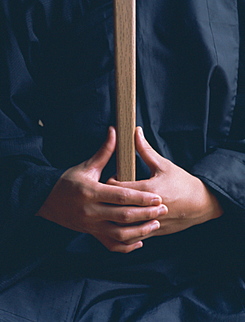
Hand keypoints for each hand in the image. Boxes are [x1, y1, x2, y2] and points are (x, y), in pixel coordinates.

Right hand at [36, 127, 165, 252]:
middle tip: (163, 210)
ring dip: (140, 231)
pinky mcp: (92, 234)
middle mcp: (91, 212)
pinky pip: (112, 245)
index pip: (121, 196)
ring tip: (155, 224)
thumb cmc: (68, 182)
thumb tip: (115, 131)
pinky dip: (126, 246)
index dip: (141, 197)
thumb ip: (104, 152)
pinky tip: (139, 240)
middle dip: (146, 214)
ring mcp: (92, 226)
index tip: (157, 197)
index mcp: (91, 192)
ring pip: (120, 234)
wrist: (47, 201)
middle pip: (123, 216)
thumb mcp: (86, 167)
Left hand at [108, 127, 223, 238]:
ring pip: (122, 226)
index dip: (111, 183)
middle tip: (110, 193)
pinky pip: (133, 236)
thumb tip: (135, 132)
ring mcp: (150, 223)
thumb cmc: (183, 183)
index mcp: (149, 190)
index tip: (114, 177)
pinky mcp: (154, 233)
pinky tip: (123, 223)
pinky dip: (125, 231)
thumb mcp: (164, 165)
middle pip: (117, 208)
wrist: (202, 204)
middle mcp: (148, 209)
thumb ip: (145, 150)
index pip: (117, 188)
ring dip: (115, 218)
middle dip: (110, 201)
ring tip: (115, 208)